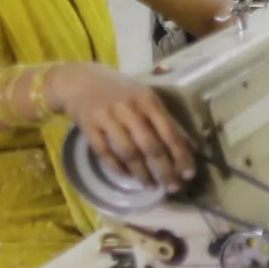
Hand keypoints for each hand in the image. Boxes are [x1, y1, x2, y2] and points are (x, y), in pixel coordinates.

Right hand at [52, 65, 194, 188]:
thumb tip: (186, 147)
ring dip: (142, 173)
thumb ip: (161, 119)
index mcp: (148, 101)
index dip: (181, 156)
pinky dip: (116, 167)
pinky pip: (104, 152)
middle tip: (173, 187)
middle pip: (151, 146)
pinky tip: (127, 176)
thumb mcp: (144, 97)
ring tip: (151, 186)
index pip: (170, 132)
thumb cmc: (120, 91)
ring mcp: (107, 117)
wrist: (79, 80)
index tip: (189, 174)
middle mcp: (129, 108)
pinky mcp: (88, 125)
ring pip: (128, 152)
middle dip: (165, 170)